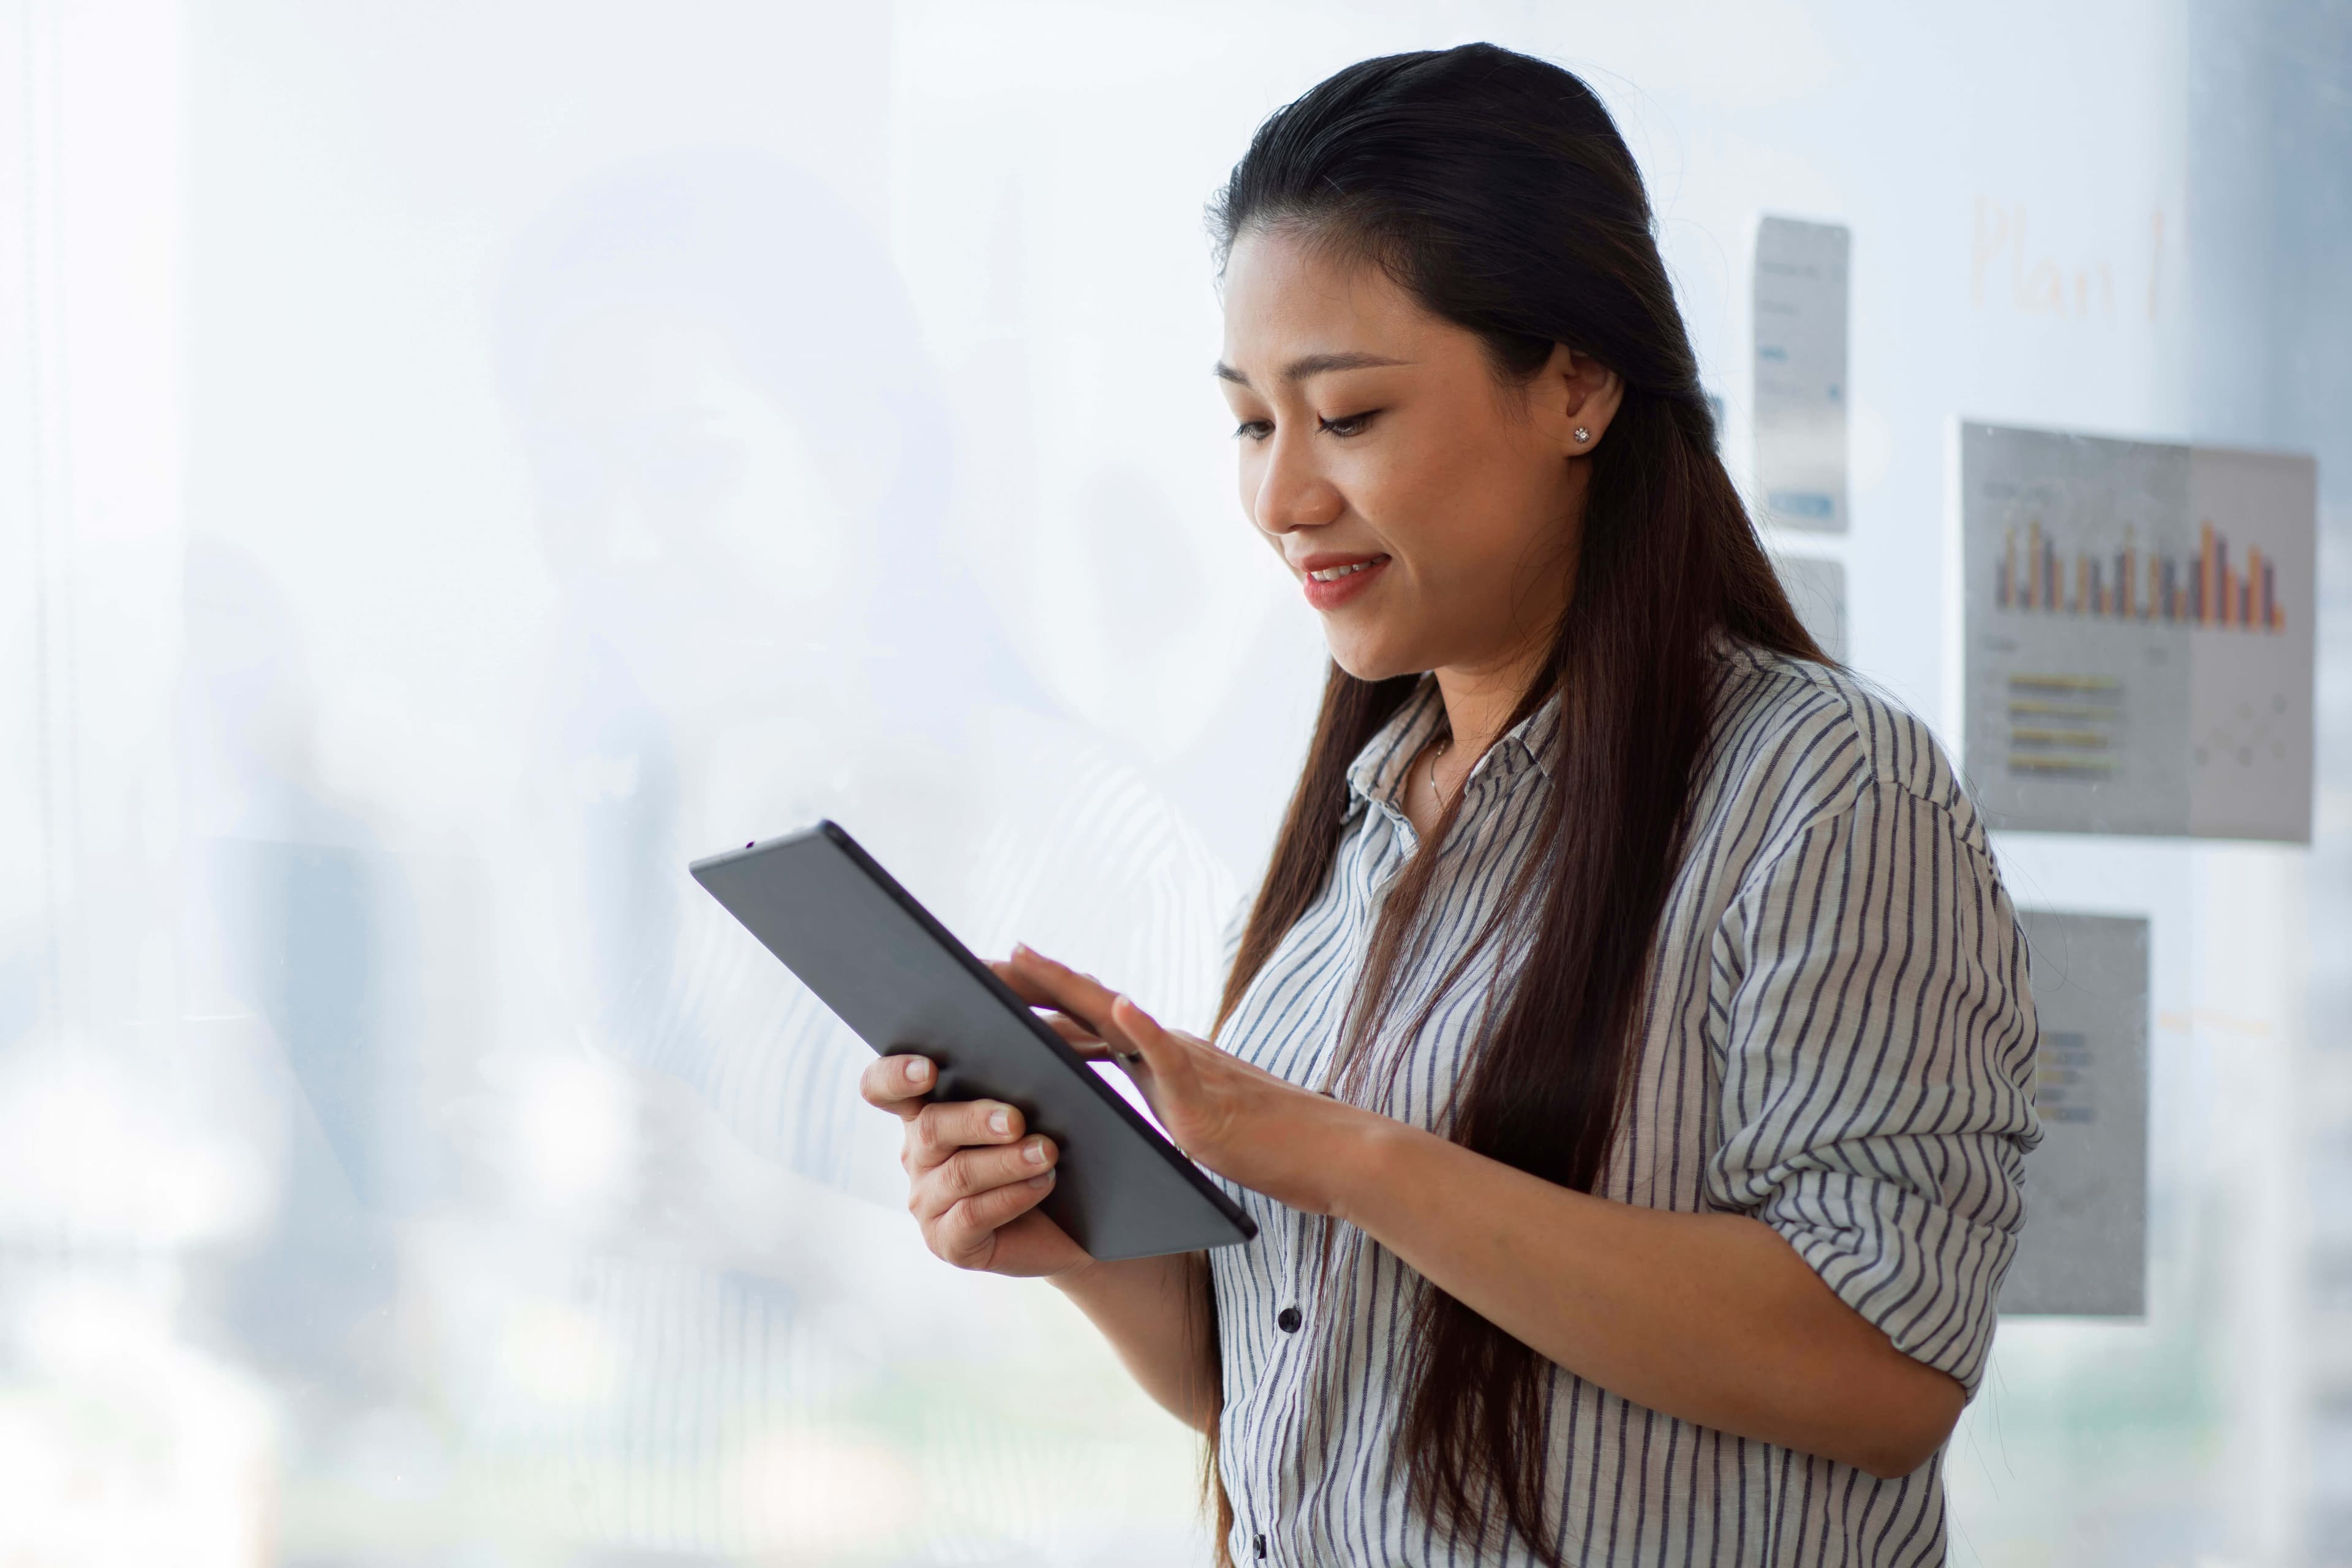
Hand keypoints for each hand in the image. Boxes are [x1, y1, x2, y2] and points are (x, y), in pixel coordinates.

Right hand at [859, 1050, 1091, 1278]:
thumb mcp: (1028, 1112)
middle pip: (931, 1128)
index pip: (883, 1088)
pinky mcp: (948, 1242)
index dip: (895, 1076)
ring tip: (1047, 1152)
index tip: (927, 1070)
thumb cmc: (1042, 1155)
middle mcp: (918, 1156)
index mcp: (925, 1113)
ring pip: (959, 1174)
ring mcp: (927, 1203)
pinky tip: (1042, 1183)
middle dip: (976, 1120)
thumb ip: (1017, 1079)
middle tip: (1016, 1120)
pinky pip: (973, 1215)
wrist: (1064, 1226)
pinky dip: (1012, 1196)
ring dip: (1008, 1161)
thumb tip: (1035, 1051)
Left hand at [993, 942, 1371, 1216]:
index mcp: (1160, 1055)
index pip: (1086, 1021)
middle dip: (1027, 985)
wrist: (1327, 1154)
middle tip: (973, 961)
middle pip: (1086, 1006)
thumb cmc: (1263, 1144)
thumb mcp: (1190, 1119)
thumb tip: (1106, 1100)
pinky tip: (1119, 1006)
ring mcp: (1186, 1065)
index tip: (987, 979)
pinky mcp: (1206, 1095)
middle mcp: (1167, 1047)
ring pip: (1117, 1017)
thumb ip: (1154, 1098)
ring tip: (1022, 959)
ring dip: (1066, 987)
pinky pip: (1171, 1056)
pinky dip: (1143, 1028)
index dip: (1036, 998)